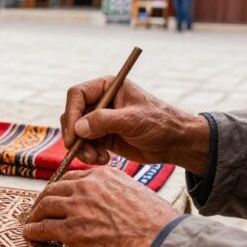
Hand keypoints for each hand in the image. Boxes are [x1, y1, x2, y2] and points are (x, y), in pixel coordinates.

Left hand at [23, 167, 180, 246]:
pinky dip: (34, 231)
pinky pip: (44, 228)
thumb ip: (116, 192)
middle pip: (54, 189)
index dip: (61, 188)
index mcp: (103, 175)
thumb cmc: (155, 222)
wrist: (158, 239)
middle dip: (44, 199)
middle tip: (39, 208)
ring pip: (45, 206)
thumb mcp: (135, 192)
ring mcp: (76, 207)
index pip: (72, 177)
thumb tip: (111, 202)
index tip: (57, 196)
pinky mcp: (71, 230)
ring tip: (31, 221)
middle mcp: (86, 187)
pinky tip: (31, 234)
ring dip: (35, 215)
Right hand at [61, 77, 210, 174]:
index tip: (73, 134)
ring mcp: (100, 120)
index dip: (71, 113)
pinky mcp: (103, 136)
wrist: (175, 142)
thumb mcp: (133, 120)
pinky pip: (85, 145)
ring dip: (82, 148)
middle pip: (73, 115)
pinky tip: (104, 159)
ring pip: (77, 133)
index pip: (77, 95)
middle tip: (81, 151)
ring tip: (96, 159)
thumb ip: (105, 121)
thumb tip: (78, 128)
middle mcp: (101, 102)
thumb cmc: (160, 123)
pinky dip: (89, 154)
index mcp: (107, 87)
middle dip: (75, 135)